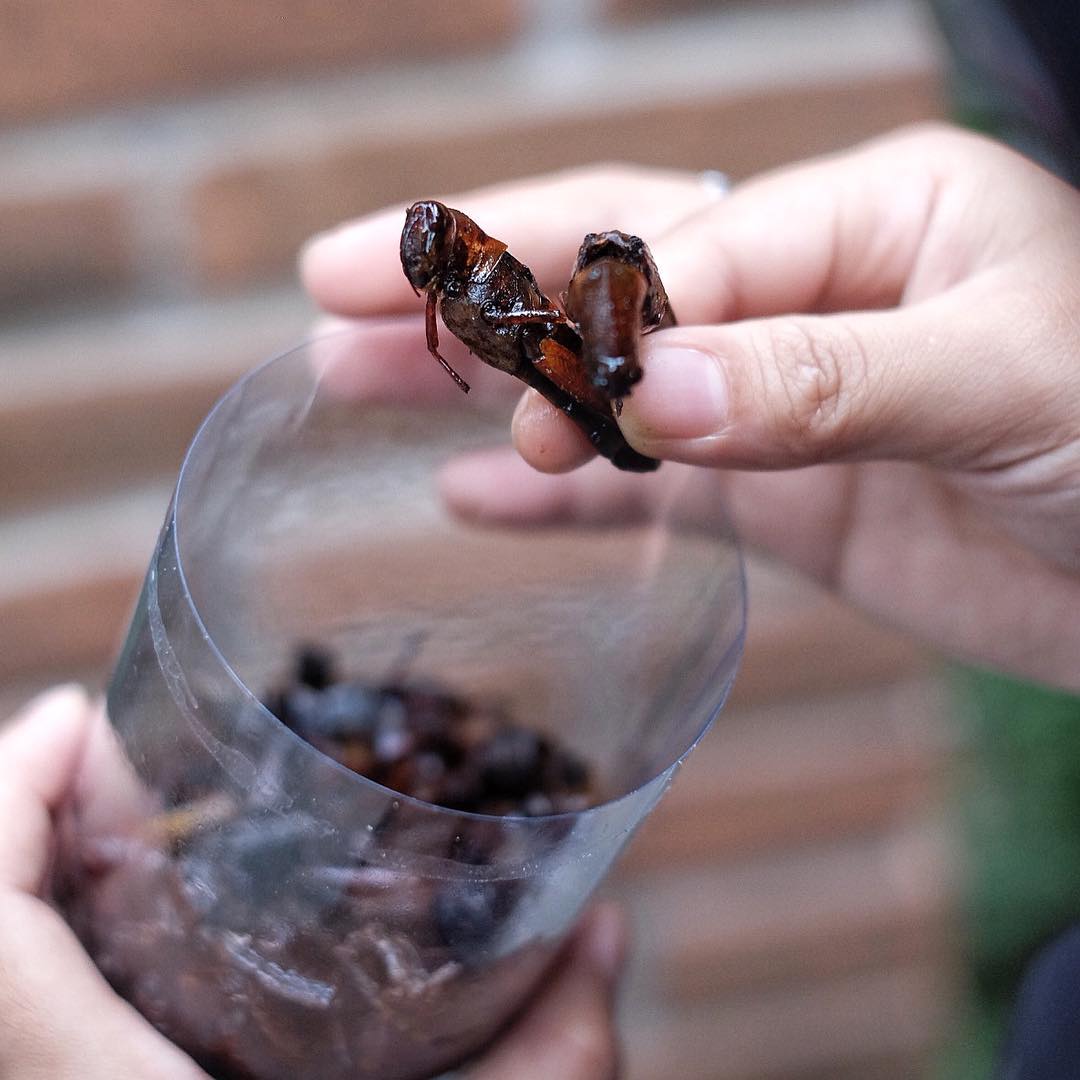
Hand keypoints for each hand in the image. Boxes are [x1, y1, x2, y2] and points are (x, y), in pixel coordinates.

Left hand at [0, 688, 624, 1079]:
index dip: (10, 805)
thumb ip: (554, 1057)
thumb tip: (603, 928)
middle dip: (11, 826)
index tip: (82, 716)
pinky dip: (34, 963)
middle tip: (101, 759)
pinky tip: (119, 944)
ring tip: (104, 829)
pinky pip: (17, 1034)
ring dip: (18, 891)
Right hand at [301, 124, 1079, 688]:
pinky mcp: (787, 502)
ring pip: (604, 385)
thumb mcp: (999, 381)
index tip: (544, 408)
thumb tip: (650, 391)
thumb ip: (820, 379)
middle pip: (603, 279)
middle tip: (336, 295)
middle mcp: (807, 296)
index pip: (683, 249)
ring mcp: (783, 405)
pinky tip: (474, 496)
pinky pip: (652, 491)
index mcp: (866, 218)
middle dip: (473, 293)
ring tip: (358, 381)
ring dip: (485, 388)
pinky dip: (564, 497)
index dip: (598, 320)